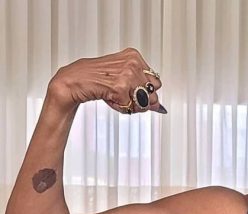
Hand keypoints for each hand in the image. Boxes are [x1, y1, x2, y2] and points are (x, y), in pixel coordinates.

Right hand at [47, 48, 165, 114]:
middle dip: (140, 101)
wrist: (74, 81)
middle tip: (124, 97)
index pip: (156, 82)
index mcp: (134, 57)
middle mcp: (132, 63)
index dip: (147, 93)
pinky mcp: (120, 87)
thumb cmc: (95, 78)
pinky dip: (119, 107)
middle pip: (152, 94)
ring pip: (143, 102)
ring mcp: (127, 75)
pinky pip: (129, 107)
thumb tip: (158, 105)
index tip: (136, 93)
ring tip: (115, 96)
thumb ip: (142, 89)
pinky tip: (109, 98)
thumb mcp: (122, 78)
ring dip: (129, 105)